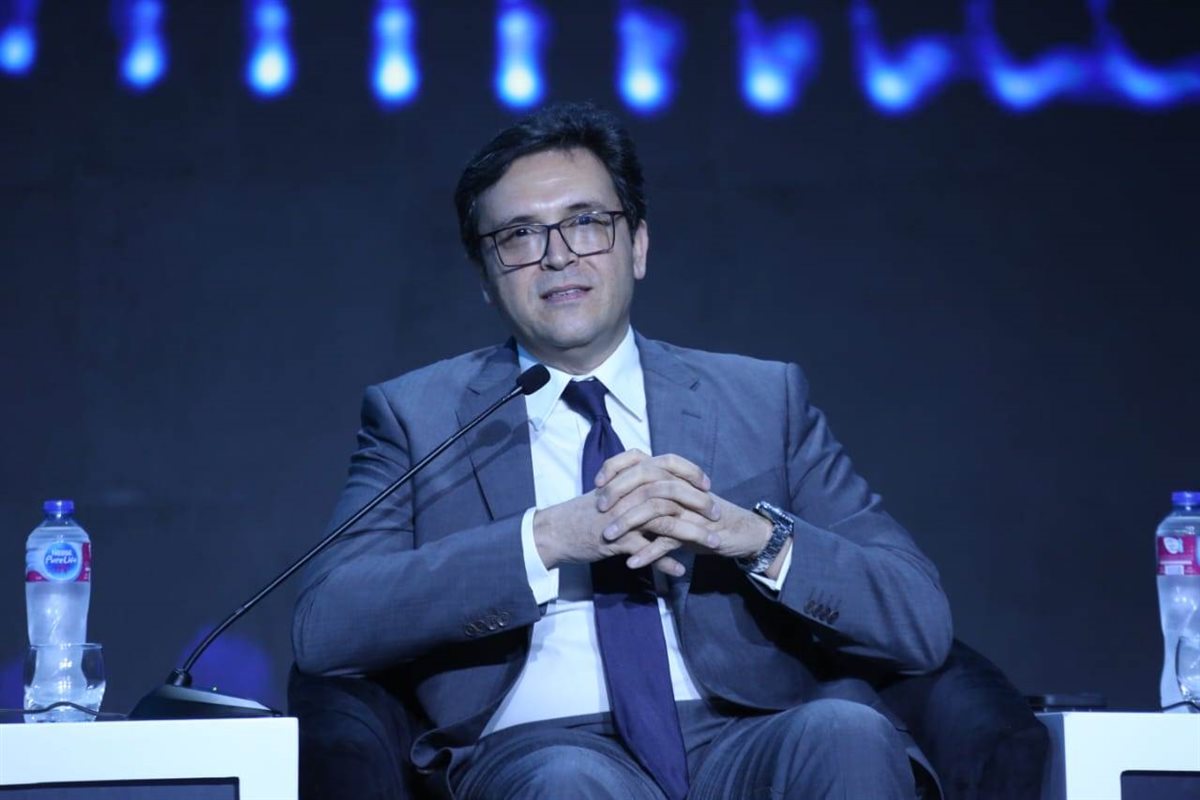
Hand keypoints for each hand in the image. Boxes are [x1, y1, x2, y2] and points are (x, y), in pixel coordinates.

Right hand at [532, 450, 717, 575]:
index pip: (664, 463)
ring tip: (712, 543)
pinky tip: (680, 569)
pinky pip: (646, 550)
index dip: (688, 471)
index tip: (707, 484)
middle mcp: (627, 492)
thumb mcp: (610, 493)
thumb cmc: (583, 514)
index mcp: (627, 477)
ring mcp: (622, 515)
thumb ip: (632, 485)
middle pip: (670, 491)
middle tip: (717, 514)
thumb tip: (658, 486)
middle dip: (699, 503)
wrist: (554, 532)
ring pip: (664, 520)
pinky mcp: (616, 539)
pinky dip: (665, 560)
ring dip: (692, 533)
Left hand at [596, 451, 786, 578]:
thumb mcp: (673, 499)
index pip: (638, 458)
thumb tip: (615, 493)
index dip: (615, 467)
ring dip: (628, 524)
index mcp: (670, 474)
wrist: (738, 531)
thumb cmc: (700, 516)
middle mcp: (678, 485)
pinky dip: (649, 552)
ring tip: (608, 539)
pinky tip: (632, 562)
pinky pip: (669, 540)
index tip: (596, 483)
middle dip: (617, 494)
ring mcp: (688, 508)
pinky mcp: (697, 530)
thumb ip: (649, 492)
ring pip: (653, 509)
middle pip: (643, 480)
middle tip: (599, 511)